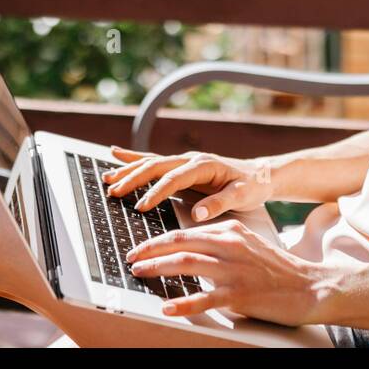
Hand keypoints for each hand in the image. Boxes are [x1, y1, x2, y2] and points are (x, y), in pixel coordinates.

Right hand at [103, 146, 275, 221]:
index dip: (156, 192)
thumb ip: (220, 203)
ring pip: (151, 162)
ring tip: (107, 178)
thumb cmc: (252, 186)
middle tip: (113, 192)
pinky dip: (134, 159)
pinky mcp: (182, 166)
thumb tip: (198, 213)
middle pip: (156, 166)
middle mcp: (191, 159)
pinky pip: (154, 161)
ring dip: (128, 169)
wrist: (260, 174)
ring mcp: (185, 161)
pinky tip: (116, 155)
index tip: (141, 206)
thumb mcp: (242, 196)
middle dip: (133, 178)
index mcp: (203, 165)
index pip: (174, 179)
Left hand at [126, 218, 335, 324]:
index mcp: (230, 231)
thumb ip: (219, 242)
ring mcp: (234, 270)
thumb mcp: (246, 244)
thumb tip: (188, 246)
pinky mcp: (239, 295)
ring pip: (187, 264)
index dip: (158, 239)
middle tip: (130, 258)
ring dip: (158, 268)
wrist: (309, 286)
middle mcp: (230, 245)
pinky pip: (204, 299)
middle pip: (180, 243)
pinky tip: (167, 307)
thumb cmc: (276, 268)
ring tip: (139, 273)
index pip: (185, 232)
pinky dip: (182, 304)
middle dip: (150, 250)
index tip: (140, 246)